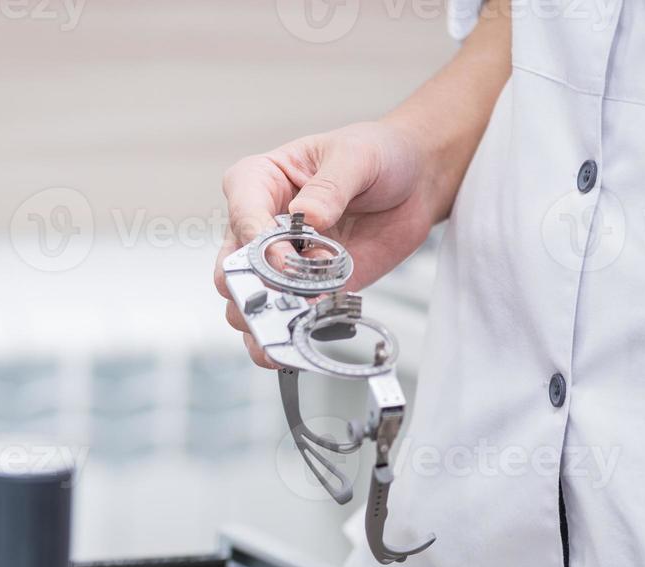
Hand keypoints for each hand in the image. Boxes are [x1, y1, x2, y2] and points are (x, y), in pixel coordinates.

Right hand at [212, 120, 440, 367]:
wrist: (413, 183)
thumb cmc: (376, 156)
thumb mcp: (356, 157)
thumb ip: (330, 187)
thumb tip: (307, 215)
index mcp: (257, 183)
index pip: (241, 215)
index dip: (257, 241)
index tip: (284, 256)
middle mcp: (258, 228)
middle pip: (230, 270)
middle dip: (252, 290)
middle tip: (283, 295)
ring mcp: (278, 265)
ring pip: (247, 305)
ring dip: (269, 317)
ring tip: (297, 319)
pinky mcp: (305, 291)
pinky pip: (286, 321)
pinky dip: (292, 333)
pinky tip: (307, 333)